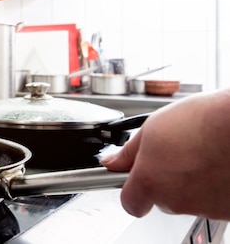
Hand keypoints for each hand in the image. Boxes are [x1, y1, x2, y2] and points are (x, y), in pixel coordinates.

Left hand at [101, 89, 229, 219]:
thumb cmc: (205, 120)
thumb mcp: (153, 127)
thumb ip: (129, 152)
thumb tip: (113, 161)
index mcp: (150, 181)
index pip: (130, 203)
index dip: (131, 191)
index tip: (134, 179)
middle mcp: (175, 200)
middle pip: (161, 199)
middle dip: (164, 181)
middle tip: (176, 156)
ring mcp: (203, 207)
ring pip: (187, 199)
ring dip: (190, 182)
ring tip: (200, 155)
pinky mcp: (226, 209)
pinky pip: (212, 201)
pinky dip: (213, 187)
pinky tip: (216, 164)